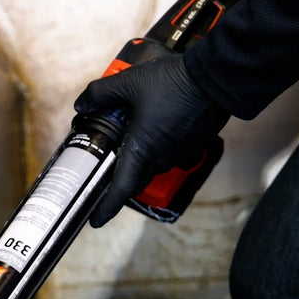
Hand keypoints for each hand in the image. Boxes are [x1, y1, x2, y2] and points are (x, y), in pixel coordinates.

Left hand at [74, 55, 229, 226]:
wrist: (218, 76)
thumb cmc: (172, 83)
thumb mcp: (127, 83)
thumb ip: (100, 94)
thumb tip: (81, 105)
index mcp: (142, 151)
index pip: (121, 189)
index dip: (107, 208)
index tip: (96, 221)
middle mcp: (161, 158)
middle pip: (136, 179)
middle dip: (120, 183)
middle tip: (105, 177)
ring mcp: (180, 153)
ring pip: (154, 165)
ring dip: (140, 159)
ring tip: (129, 141)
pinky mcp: (195, 143)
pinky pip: (171, 153)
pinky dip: (158, 147)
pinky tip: (153, 128)